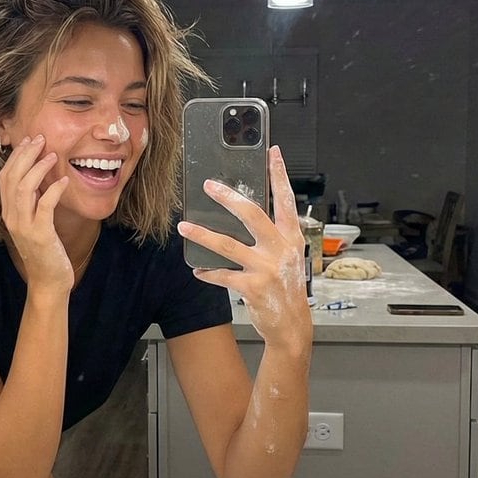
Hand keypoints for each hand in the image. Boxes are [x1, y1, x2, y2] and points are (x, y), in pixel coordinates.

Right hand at [0, 135, 73, 290]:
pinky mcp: (40, 234)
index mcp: (9, 212)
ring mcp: (24, 226)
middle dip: (25, 155)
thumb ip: (33, 202)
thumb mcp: (35, 222)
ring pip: (24, 189)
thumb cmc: (45, 251)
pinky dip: (54, 190)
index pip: (5, 177)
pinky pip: (45, 206)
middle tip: (40, 139)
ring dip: (38, 168)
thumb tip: (40, 177)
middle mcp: (12, 217)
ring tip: (52, 155)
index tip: (28, 140)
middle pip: (12, 178)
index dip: (15, 156)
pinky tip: (64, 180)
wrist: (48, 281)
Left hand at [179, 146, 309, 348]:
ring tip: (184, 227)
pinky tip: (197, 269)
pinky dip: (208, 272)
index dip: (279, 174)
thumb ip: (272, 235)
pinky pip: (223, 275)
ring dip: (203, 235)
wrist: (292, 325)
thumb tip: (243, 212)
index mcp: (291, 237)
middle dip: (228, 198)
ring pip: (228, 244)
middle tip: (208, 185)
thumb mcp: (288, 256)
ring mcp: (267, 268)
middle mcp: (281, 249)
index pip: (286, 199)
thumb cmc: (287, 287)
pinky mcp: (253, 287)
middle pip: (252, 215)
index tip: (272, 152)